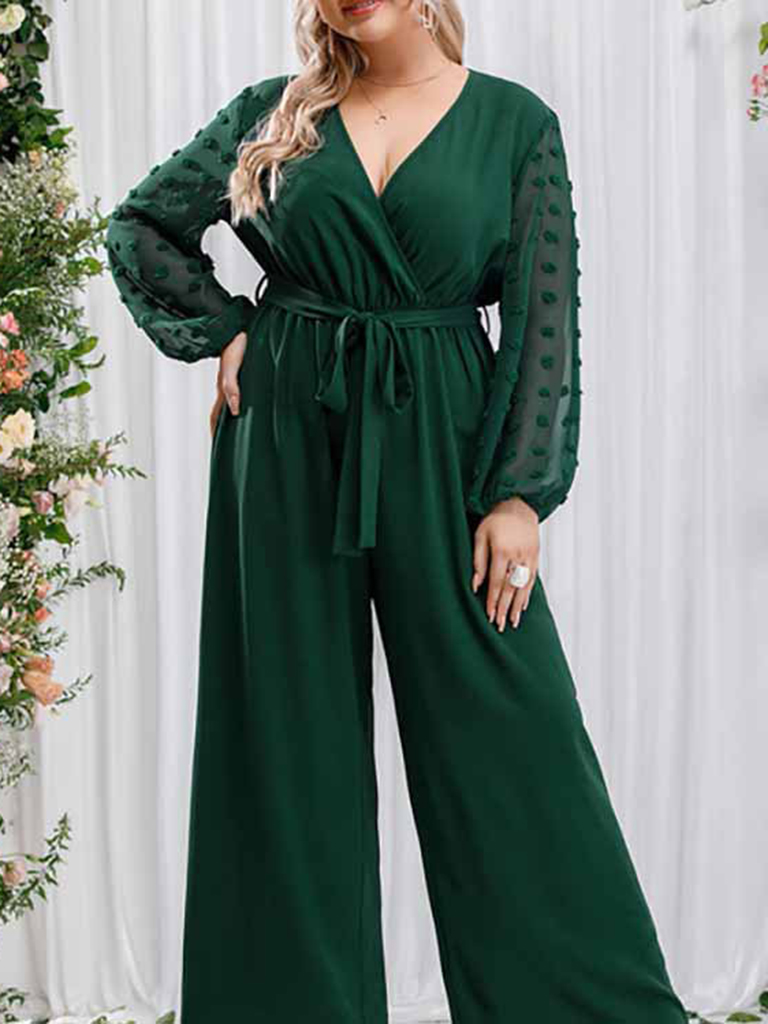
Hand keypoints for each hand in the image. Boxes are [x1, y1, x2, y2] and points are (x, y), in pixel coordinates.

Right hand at [209, 330, 247, 438]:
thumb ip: (232, 387)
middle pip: (221, 414)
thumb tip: (235, 410)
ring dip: (232, 419)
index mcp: (222, 389)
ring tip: (239, 433)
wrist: (235, 324)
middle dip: (222, 431)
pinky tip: (249, 408)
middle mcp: (226, 388)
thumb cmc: (235, 342)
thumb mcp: (234, 365)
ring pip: (230, 405)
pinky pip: (239, 395)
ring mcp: (232, 381)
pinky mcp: (241, 375)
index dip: (216, 433)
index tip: (217, 448)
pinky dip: (240, 405)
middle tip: (229, 447)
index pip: (216, 417)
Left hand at [472, 496, 539, 630]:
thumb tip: (475, 584)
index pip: (497, 582)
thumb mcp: (480, 535)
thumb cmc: (496, 519)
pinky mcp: (536, 557)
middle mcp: (518, 556)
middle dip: (504, 609)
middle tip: (500, 625)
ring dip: (517, 606)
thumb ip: (478, 560)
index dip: (493, 601)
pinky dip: (527, 594)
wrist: (518, 504)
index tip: (489, 615)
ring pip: (523, 587)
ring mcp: (529, 557)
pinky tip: (522, 605)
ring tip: (513, 622)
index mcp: (502, 551)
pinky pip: (532, 579)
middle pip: (511, 588)